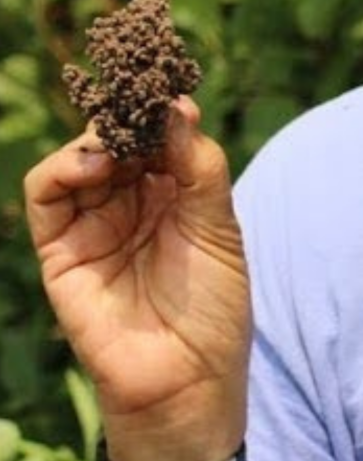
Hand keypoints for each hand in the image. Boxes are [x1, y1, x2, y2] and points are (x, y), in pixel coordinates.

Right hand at [23, 97, 249, 460]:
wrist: (187, 383)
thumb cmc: (214, 312)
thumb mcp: (219, 230)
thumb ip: (198, 168)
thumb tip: (179, 107)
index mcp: (175, 197)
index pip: (160, 137)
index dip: (162, 108)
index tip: (169, 77)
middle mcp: (132, 204)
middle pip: (117, 139)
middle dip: (127, 111)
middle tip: (138, 86)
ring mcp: (93, 224)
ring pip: (80, 156)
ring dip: (98, 134)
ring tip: (120, 131)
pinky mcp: (60, 249)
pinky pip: (46, 192)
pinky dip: (64, 166)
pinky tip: (95, 160)